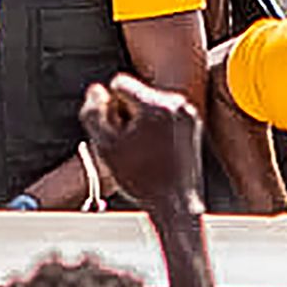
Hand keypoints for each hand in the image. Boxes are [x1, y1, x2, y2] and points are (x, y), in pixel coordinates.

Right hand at [80, 77, 204, 215]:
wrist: (175, 203)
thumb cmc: (141, 179)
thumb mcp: (104, 146)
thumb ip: (92, 112)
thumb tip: (96, 90)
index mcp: (156, 105)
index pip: (119, 83)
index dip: (110, 107)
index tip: (116, 131)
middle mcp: (177, 103)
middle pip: (136, 92)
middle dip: (126, 113)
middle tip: (129, 144)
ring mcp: (188, 113)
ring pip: (150, 103)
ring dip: (141, 120)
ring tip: (143, 149)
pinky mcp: (193, 124)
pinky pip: (165, 114)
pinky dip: (156, 127)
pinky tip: (154, 151)